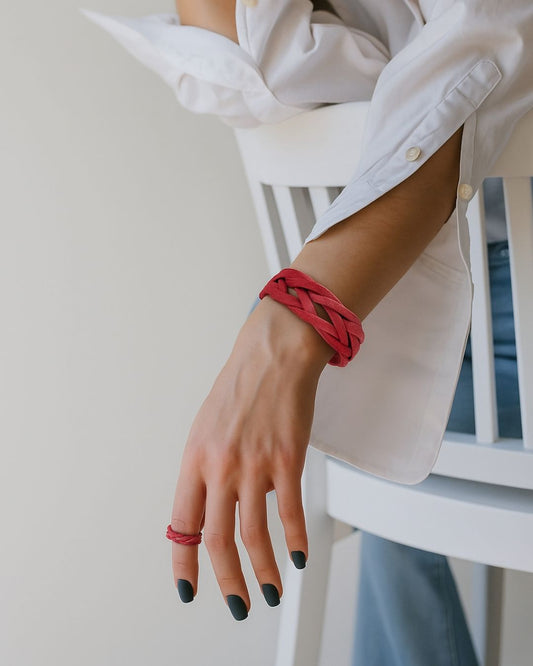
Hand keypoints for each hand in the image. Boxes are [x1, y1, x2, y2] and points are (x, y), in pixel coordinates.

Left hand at [169, 295, 331, 618]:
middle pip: (219, 539)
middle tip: (238, 605)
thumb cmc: (239, 389)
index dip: (184, 563)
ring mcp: (254, 464)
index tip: (187, 589)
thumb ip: (204, 471)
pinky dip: (295, 540)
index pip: (183, 523)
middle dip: (227, 582)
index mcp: (194, 459)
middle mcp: (220, 466)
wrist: (272, 356)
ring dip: (264, 571)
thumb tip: (212, 513)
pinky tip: (298, 557)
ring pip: (255, 534)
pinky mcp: (287, 459)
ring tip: (270, 591)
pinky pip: (290, 511)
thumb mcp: (205, 428)